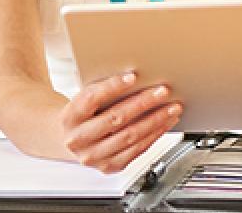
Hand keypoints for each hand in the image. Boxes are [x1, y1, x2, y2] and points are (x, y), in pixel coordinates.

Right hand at [61, 71, 182, 172]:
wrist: (70, 140)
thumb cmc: (83, 115)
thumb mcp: (85, 100)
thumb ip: (103, 91)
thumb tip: (136, 77)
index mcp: (70, 117)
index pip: (91, 99)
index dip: (113, 87)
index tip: (133, 76)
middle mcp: (78, 140)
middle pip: (115, 118)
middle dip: (143, 103)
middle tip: (162, 91)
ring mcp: (93, 156)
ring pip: (130, 136)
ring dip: (156, 120)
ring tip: (171, 108)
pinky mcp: (109, 166)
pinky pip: (137, 150)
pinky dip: (154, 135)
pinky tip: (165, 123)